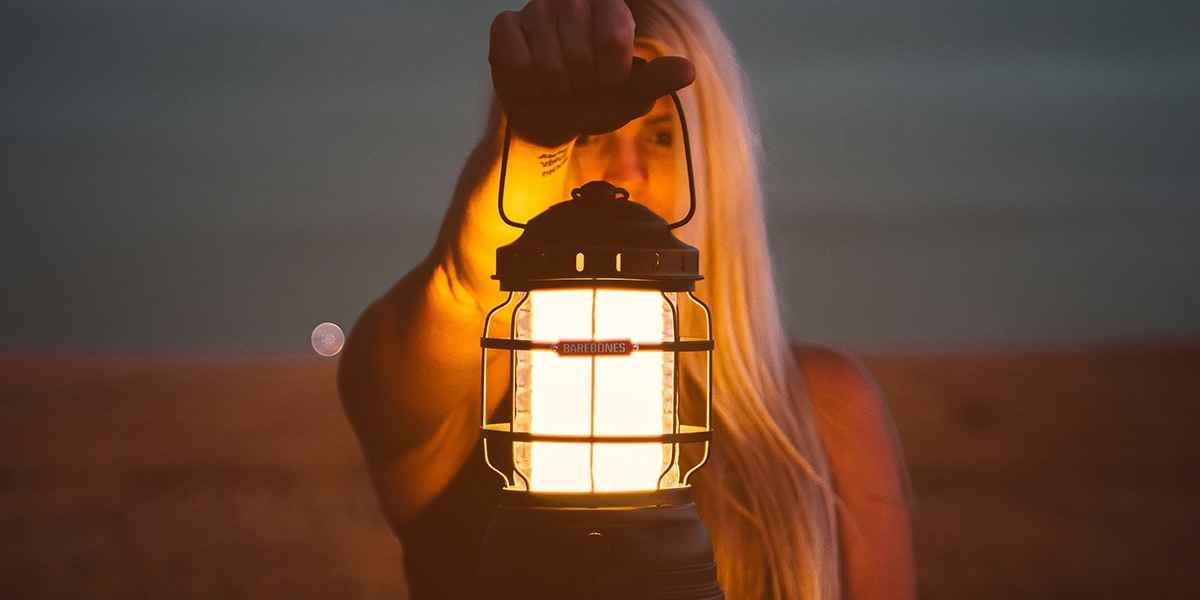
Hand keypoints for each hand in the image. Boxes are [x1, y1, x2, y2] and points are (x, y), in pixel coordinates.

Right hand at [489, 0, 694, 146]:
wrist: (552, 117)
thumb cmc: (596, 98)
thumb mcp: (630, 94)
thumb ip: (657, 80)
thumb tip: (688, 72)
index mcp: (609, 5)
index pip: (613, 38)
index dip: (611, 75)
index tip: (609, 81)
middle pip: (581, 55)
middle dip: (582, 87)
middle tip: (579, 86)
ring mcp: (536, 9)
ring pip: (550, 64)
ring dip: (557, 90)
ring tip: (558, 86)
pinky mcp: (504, 26)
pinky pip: (520, 63)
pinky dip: (531, 87)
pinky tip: (535, 85)